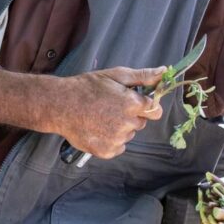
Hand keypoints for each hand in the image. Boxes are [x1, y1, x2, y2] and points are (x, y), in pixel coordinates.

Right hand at [51, 66, 165, 159]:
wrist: (59, 105)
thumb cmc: (86, 87)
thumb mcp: (115, 75)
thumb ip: (142, 76)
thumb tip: (164, 71)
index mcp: (132, 103)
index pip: (154, 109)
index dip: (145, 104)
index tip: (133, 101)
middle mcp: (127, 124)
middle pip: (140, 123)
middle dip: (130, 115)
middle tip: (110, 107)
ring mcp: (117, 139)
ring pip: (128, 135)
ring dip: (119, 128)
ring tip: (100, 117)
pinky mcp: (107, 151)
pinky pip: (118, 147)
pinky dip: (110, 140)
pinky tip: (97, 129)